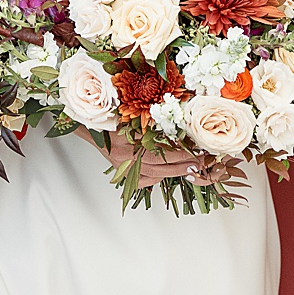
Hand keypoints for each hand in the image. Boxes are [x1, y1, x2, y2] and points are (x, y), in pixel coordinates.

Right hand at [91, 128, 233, 187]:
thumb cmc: (115, 117)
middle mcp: (125, 157)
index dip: (180, 153)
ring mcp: (123, 168)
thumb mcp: (135, 114)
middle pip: (160, 166)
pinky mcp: (123, 174)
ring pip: (155, 175)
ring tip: (192, 168)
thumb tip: (182, 126)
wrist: (92, 128)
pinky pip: (146, 180)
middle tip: (201, 163)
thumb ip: (155, 122)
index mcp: (128, 139)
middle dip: (183, 164)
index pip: (160, 151)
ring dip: (175, 171)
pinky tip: (169, 172)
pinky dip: (159, 176)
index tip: (197, 152)